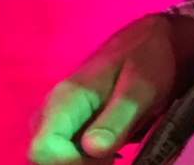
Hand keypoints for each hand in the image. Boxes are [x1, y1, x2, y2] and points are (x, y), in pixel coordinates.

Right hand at [29, 13, 193, 163]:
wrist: (152, 41)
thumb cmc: (147, 59)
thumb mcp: (141, 88)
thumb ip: (117, 118)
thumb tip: (92, 150)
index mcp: (65, 99)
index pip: (42, 150)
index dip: (69, 164)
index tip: (106, 161)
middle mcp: (52, 112)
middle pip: (47, 158)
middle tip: (115, 158)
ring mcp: (59, 121)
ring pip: (58, 157)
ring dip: (86, 163)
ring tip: (116, 154)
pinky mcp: (71, 127)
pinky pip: (69, 152)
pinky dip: (89, 160)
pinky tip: (112, 153)